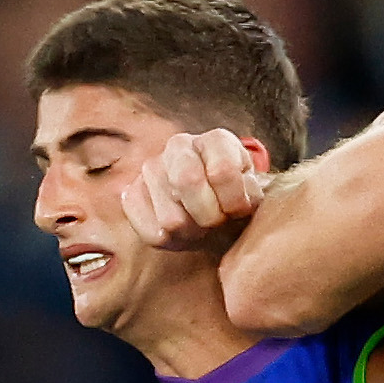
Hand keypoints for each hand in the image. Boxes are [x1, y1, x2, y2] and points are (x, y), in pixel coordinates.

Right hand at [118, 127, 265, 252]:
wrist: (213, 214)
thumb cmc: (233, 204)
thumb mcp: (251, 197)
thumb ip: (249, 196)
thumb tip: (237, 202)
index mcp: (216, 140)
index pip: (222, 170)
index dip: (234, 202)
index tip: (238, 212)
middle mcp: (180, 145)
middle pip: (187, 181)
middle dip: (209, 216)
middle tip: (216, 223)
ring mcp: (152, 167)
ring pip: (170, 217)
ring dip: (190, 233)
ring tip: (199, 227)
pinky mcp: (132, 193)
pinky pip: (149, 230)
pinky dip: (169, 242)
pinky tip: (180, 232)